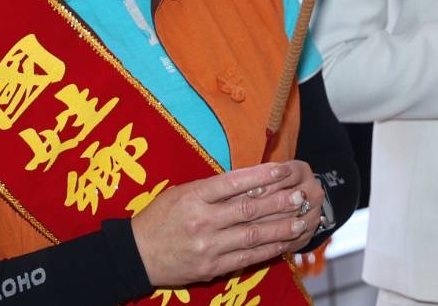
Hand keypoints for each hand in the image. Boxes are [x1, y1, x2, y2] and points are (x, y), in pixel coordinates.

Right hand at [130, 161, 323, 287]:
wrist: (136, 254)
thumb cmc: (160, 217)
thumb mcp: (182, 192)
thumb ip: (213, 188)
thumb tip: (250, 180)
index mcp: (194, 196)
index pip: (234, 182)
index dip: (262, 175)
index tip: (284, 170)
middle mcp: (202, 221)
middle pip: (248, 209)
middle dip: (279, 202)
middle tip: (301, 196)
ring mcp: (208, 246)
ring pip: (252, 236)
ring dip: (280, 228)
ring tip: (300, 221)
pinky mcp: (211, 267)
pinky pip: (245, 258)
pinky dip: (267, 251)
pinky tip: (283, 244)